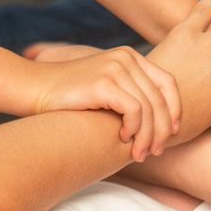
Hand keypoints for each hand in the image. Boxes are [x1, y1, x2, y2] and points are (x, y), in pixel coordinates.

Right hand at [31, 45, 182, 160]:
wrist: (36, 88)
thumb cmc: (71, 97)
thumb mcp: (107, 89)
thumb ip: (131, 95)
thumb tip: (161, 124)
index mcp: (130, 56)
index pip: (168, 84)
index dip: (175, 110)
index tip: (172, 134)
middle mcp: (126, 58)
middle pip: (161, 99)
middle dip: (162, 130)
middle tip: (156, 151)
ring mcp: (116, 67)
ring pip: (149, 108)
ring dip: (147, 136)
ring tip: (139, 154)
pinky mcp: (105, 82)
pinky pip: (134, 110)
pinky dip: (134, 128)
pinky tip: (123, 138)